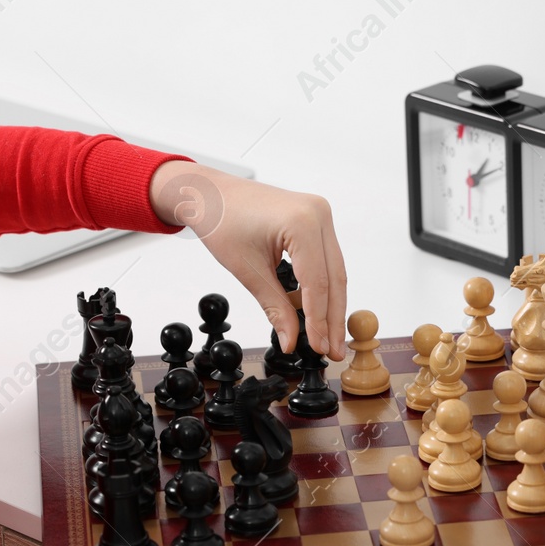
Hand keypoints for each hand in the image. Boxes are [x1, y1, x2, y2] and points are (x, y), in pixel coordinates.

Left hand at [150, 161, 347, 358]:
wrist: (210, 194)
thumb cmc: (221, 220)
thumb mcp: (248, 271)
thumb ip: (275, 307)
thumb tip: (292, 341)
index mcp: (302, 222)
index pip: (318, 283)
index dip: (319, 321)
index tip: (319, 348)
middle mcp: (318, 214)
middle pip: (334, 278)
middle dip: (332, 318)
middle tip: (333, 351)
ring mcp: (320, 214)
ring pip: (333, 271)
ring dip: (329, 306)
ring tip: (327, 338)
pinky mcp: (316, 220)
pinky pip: (324, 260)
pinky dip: (319, 287)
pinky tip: (312, 313)